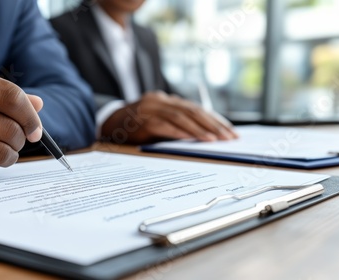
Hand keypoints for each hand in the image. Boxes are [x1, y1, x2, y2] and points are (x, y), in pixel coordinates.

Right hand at [100, 91, 237, 143]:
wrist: (108, 125)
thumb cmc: (136, 126)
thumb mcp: (157, 120)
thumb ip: (177, 123)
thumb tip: (207, 135)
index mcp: (165, 100)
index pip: (195, 108)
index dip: (214, 119)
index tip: (230, 130)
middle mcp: (159, 100)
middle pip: (191, 111)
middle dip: (212, 125)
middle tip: (228, 137)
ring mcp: (149, 109)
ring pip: (180, 117)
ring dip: (199, 130)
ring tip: (214, 140)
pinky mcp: (141, 121)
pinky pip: (163, 126)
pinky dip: (178, 132)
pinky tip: (191, 139)